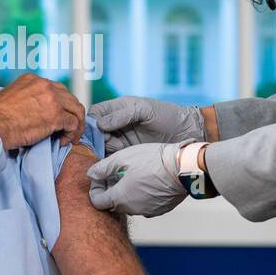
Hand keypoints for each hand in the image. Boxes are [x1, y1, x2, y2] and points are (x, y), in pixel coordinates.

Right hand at [0, 73, 84, 150]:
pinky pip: (72, 124)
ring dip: (76, 124)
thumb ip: (26, 98)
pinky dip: (71, 134)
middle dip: (72, 113)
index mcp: (33, 80)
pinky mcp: (56, 116)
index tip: (60, 115)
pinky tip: (63, 141)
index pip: (56, 89)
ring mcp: (52, 100)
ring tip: (72, 136)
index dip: (61, 104)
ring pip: (76, 109)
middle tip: (71, 127)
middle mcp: (45, 86)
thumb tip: (34, 110)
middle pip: (69, 98)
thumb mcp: (11, 97)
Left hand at [87, 142, 187, 216]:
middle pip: (112, 204)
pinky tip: (146, 182)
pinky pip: (144, 206)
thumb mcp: (122, 158)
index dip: (95, 189)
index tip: (100, 178)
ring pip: (129, 205)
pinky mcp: (159, 210)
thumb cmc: (153, 160)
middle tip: (115, 174)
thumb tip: (90, 174)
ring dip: (125, 194)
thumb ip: (102, 168)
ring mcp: (147, 211)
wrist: (182, 167)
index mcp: (119, 198)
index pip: (97, 202)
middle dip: (109, 191)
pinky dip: (141, 197)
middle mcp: (131, 209)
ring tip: (132, 176)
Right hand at [89, 96, 204, 154]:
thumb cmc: (167, 116)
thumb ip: (123, 114)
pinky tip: (108, 165)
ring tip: (102, 157)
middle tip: (98, 147)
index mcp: (118, 109)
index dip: (89, 122)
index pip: (95, 113)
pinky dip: (107, 161)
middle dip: (93, 139)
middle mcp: (116, 124)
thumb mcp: (146, 110)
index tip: (92, 132)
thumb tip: (100, 124)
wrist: (186, 133)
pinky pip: (112, 157)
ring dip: (99, 151)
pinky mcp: (128, 154)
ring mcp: (121, 139)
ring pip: (101, 146)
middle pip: (95, 132)